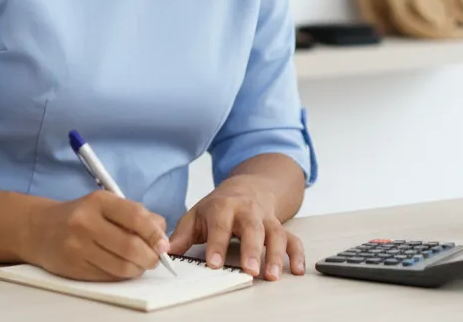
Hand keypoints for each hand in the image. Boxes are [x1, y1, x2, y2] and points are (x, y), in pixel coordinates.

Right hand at [25, 191, 169, 280]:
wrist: (40, 229)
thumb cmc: (80, 215)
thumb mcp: (106, 204)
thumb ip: (136, 215)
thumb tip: (161, 235)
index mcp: (98, 201)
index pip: (135, 217)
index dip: (154, 234)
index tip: (163, 245)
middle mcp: (86, 223)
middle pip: (130, 246)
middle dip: (150, 256)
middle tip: (155, 258)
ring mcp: (78, 247)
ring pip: (121, 266)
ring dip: (138, 268)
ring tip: (140, 263)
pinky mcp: (74, 268)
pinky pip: (108, 276)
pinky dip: (122, 275)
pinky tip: (122, 267)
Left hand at [167, 176, 304, 280]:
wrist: (247, 187)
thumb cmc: (219, 206)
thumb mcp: (197, 214)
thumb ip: (182, 235)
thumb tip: (165, 251)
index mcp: (223, 207)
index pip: (220, 226)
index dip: (217, 245)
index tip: (214, 265)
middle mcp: (247, 211)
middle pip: (252, 228)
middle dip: (251, 250)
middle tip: (249, 271)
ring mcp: (266, 218)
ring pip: (275, 233)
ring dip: (275, 255)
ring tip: (271, 275)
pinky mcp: (280, 226)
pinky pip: (292, 238)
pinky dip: (297, 254)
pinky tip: (297, 270)